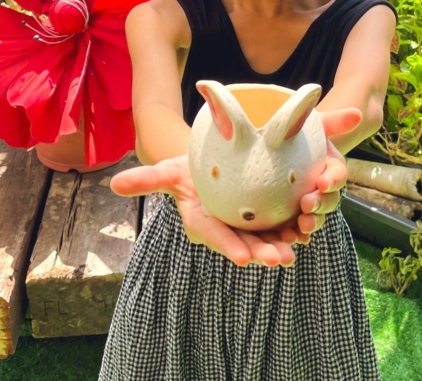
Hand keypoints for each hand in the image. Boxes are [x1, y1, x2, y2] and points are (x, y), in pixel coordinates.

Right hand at [110, 155, 298, 267]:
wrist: (208, 163)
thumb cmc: (186, 170)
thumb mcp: (167, 171)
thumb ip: (146, 179)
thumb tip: (113, 184)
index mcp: (203, 221)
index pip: (215, 236)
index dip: (229, 246)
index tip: (245, 258)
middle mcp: (227, 226)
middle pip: (245, 242)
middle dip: (263, 252)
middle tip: (282, 259)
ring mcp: (247, 223)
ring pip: (266, 237)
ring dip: (283, 243)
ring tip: (298, 248)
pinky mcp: (265, 215)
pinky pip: (280, 223)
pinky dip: (293, 226)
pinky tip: (308, 227)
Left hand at [293, 108, 360, 240]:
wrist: (271, 150)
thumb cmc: (294, 135)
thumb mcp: (310, 126)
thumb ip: (333, 121)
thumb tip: (356, 114)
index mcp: (329, 169)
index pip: (337, 175)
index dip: (332, 180)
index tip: (322, 181)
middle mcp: (322, 190)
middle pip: (329, 200)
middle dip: (321, 204)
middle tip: (306, 205)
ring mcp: (307, 206)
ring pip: (315, 219)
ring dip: (312, 223)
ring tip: (301, 227)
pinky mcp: (289, 218)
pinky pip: (295, 231)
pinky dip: (295, 236)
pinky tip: (288, 239)